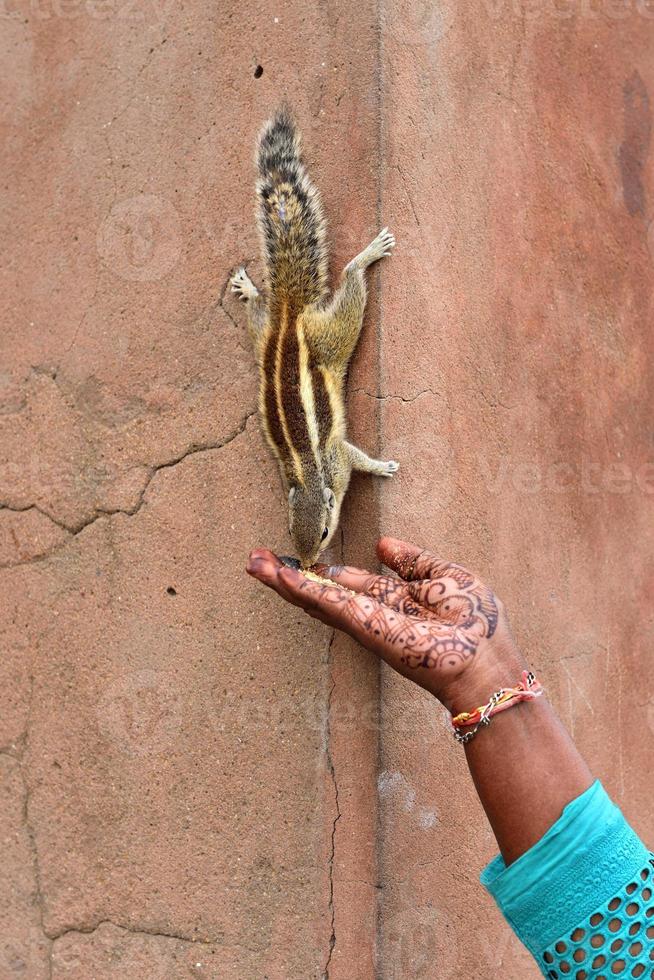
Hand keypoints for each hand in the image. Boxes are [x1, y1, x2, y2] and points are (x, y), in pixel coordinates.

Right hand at [246, 536, 526, 713]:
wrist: (486, 660)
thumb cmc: (476, 622)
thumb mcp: (445, 574)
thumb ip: (412, 560)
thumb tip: (382, 544)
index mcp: (393, 600)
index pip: (348, 583)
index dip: (323, 571)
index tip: (297, 559)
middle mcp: (373, 612)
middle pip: (322, 592)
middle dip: (289, 576)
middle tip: (256, 559)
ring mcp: (366, 621)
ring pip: (316, 598)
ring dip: (284, 581)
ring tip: (254, 564)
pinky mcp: (365, 626)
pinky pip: (327, 603)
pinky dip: (302, 588)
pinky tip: (278, 575)